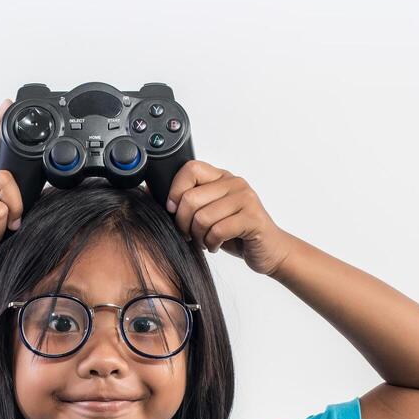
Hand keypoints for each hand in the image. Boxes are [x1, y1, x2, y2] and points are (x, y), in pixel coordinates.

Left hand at [165, 160, 291, 275]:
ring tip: (206, 241)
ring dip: (198, 237)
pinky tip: (216, 245)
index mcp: (222, 177)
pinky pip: (218, 230)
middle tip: (190, 234)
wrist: (270, 250)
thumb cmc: (235, 233)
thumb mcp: (208, 213)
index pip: (190, 169)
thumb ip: (187, 201)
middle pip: (191, 198)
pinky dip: (212, 243)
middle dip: (183, 223)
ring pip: (202, 217)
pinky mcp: (253, 218)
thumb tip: (149, 192)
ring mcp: (246, 199)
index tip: (174, 210)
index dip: (175, 191)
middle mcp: (235, 183)